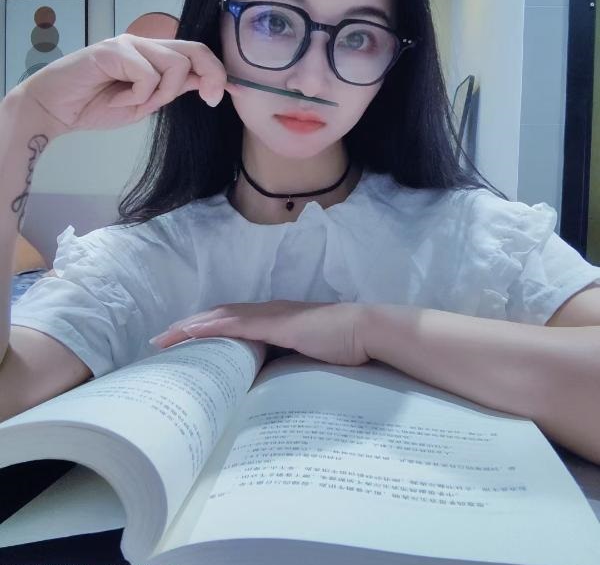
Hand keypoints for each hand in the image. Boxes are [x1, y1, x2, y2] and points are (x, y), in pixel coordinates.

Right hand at [8, 34, 239, 137]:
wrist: (57, 110)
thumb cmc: (97, 106)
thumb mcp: (146, 103)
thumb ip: (173, 89)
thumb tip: (211, 84)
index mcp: (155, 55)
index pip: (197, 55)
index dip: (220, 72)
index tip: (234, 93)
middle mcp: (145, 44)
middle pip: (195, 51)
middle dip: (212, 76)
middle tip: (212, 100)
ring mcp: (130, 44)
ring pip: (174, 65)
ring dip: (161, 94)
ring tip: (134, 103)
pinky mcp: (113, 50)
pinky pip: (147, 76)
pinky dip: (136, 96)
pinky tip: (115, 99)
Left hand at [149, 300, 370, 365]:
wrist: (367, 332)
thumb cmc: (342, 347)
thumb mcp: (306, 360)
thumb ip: (285, 367)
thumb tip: (264, 388)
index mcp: (275, 320)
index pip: (231, 322)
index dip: (205, 329)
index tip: (180, 343)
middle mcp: (269, 312)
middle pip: (219, 316)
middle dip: (188, 327)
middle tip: (159, 341)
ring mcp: (272, 315)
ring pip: (222, 317)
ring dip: (192, 326)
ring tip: (166, 338)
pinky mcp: (278, 323)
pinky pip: (238, 323)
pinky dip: (213, 326)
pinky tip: (194, 331)